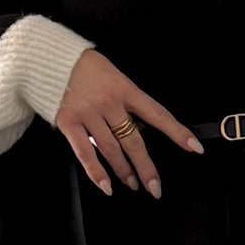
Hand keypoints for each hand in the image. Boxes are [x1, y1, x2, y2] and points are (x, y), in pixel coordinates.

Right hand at [55, 49, 203, 198]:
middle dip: (146, 167)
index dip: (177, 132)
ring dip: (123, 171)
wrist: (50, 57)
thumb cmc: (85, 67)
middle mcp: (109, 102)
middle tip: (155, 187)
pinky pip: (84, 152)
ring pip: (111, 149)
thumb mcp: (114, 76)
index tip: (194, 148)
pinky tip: (106, 186)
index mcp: (125, 88)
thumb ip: (126, 102)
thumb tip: (139, 130)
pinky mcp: (68, 122)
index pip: (157, 114)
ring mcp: (88, 113)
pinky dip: (95, 172)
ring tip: (131, 183)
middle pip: (134, 140)